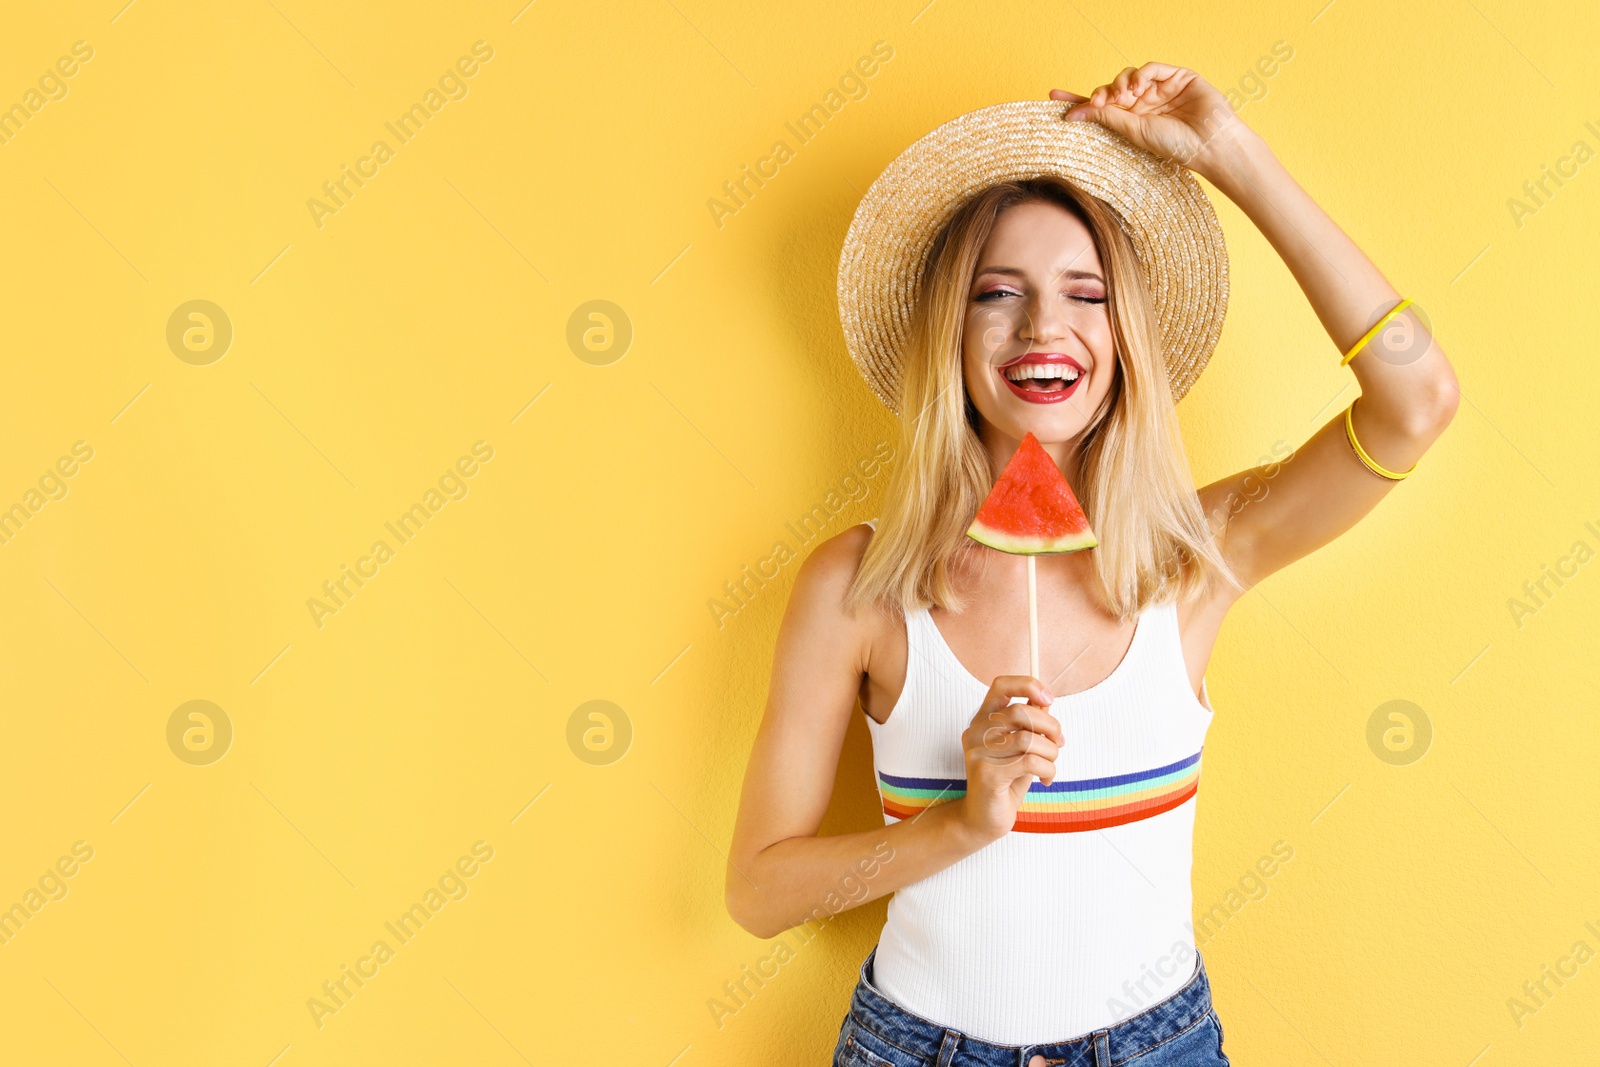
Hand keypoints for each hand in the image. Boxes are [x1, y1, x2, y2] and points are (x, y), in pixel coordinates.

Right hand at [956, 676, 1061, 842]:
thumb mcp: (1021, 748)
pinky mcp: (987, 774)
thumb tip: (1046, 701)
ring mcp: (978, 753)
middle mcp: (976, 732)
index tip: (1048, 699)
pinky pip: (1030, 762)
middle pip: (1022, 711)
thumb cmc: (1006, 782)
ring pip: (1029, 739)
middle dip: (1051, 727)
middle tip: (1058, 744)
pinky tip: (1045, 780)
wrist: (984, 819)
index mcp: (983, 720)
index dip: (1028, 685)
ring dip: (1051, 754)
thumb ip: (1030, 724)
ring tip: (1049, 766)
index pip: (1001, 685)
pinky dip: (1047, 770)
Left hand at [1049, 63, 1248, 176]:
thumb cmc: (1175, 145)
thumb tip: (1074, 114)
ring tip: (1121, 97)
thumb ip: (1107, 118)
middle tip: (1096, 104)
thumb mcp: (1134, 132)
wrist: (1209, 144)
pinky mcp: (1177, 76)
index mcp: (1131, 120)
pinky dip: (1141, 74)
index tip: (1052, 97)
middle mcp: (1143, 104)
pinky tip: (1137, 86)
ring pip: (1129, 76)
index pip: (1099, 108)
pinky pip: (1151, 68)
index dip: (1077, 101)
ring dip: (1120, 83)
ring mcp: (1159, 89)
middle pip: (1110, 89)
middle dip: (1100, 94)